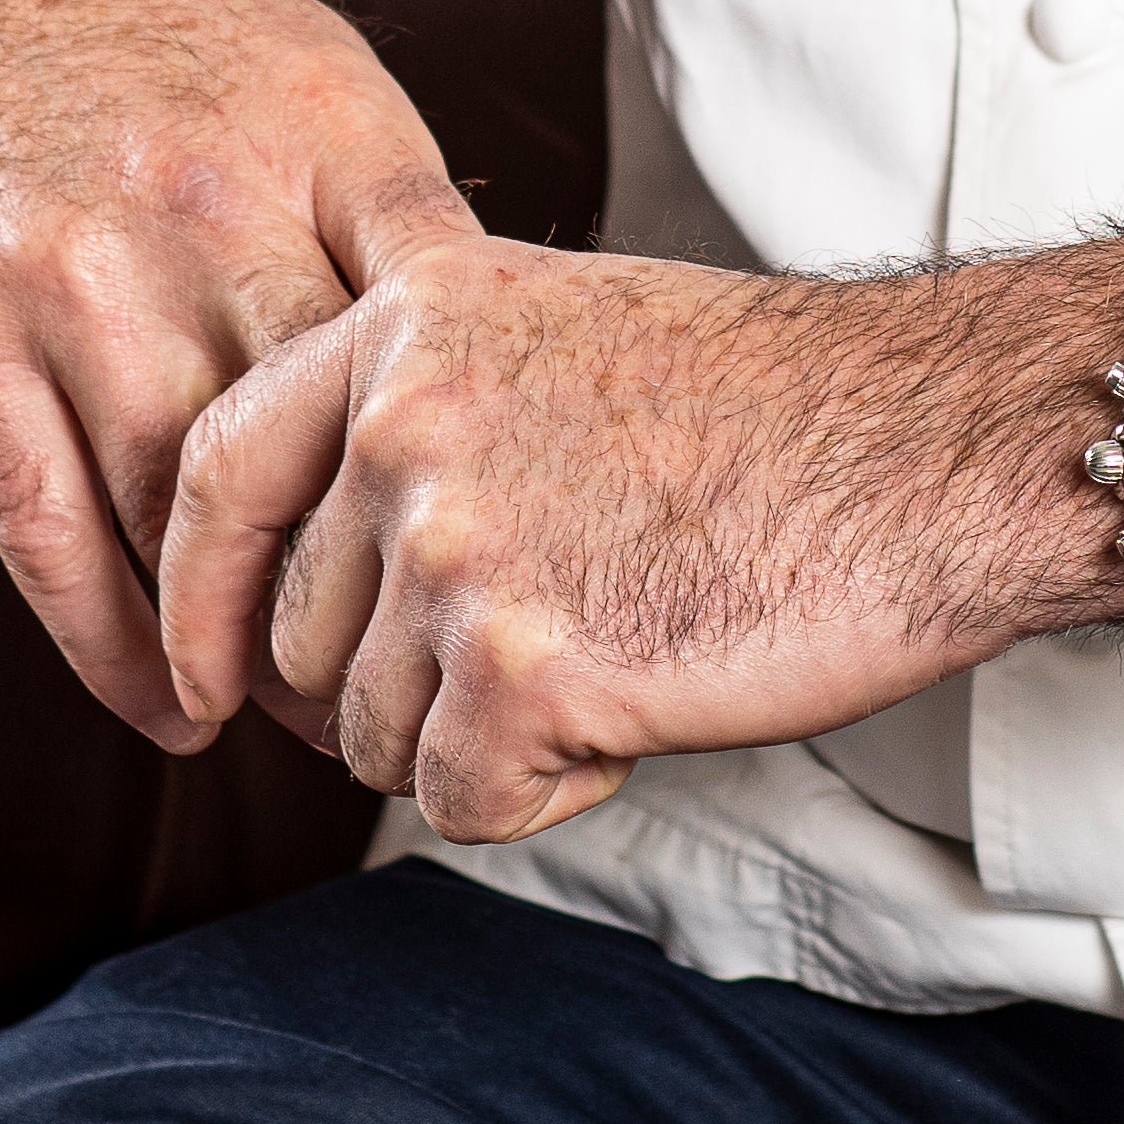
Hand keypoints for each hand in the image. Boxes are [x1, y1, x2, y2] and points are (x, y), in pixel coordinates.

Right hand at [0, 0, 480, 747]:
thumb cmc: (155, 28)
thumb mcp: (315, 73)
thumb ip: (399, 214)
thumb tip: (514, 365)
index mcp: (330, 137)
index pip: (444, 340)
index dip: (480, 482)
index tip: (509, 581)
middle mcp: (210, 203)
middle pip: (321, 446)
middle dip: (370, 585)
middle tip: (415, 688)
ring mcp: (75, 270)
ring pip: (182, 510)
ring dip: (244, 639)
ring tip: (299, 717)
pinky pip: (46, 527)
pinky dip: (109, 643)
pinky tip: (163, 706)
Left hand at [150, 233, 1123, 843]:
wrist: (925, 446)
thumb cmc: (774, 403)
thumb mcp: (554, 330)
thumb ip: (420, 408)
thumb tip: (323, 548)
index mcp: (403, 324)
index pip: (214, 471)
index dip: (198, 594)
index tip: (207, 671)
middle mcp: (401, 424)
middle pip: (300, 637)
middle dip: (397, 685)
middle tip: (544, 648)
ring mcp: (454, 544)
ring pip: (373, 733)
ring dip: (481, 736)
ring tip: (616, 654)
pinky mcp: (519, 664)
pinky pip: (455, 799)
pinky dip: (539, 792)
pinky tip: (632, 717)